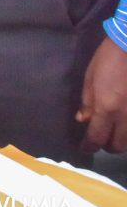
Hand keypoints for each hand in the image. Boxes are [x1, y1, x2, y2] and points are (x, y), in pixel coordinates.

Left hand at [77, 37, 126, 152]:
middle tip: (98, 137)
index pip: (97, 137)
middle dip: (106, 145)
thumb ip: (87, 102)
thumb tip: (83, 120)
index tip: (84, 148)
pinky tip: (123, 122)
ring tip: (111, 131)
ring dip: (120, 140)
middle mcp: (126, 117)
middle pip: (118, 146)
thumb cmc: (108, 59)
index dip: (89, 146)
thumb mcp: (90, 78)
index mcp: (107, 108)